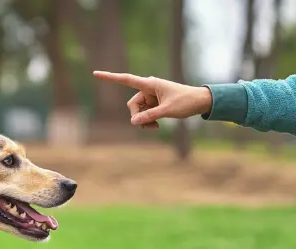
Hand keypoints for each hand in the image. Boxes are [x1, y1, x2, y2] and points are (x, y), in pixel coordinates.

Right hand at [93, 71, 212, 128]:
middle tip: (149, 126)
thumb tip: (133, 122)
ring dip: (143, 121)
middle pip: (132, 105)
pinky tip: (156, 125)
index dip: (110, 77)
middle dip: (137, 117)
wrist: (200, 102)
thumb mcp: (167, 111)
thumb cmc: (186, 102)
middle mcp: (148, 89)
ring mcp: (150, 97)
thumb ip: (149, 117)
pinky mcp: (153, 104)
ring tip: (156, 126)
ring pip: (137, 112)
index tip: (95, 74)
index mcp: (150, 84)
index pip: (126, 80)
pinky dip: (147, 121)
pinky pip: (143, 114)